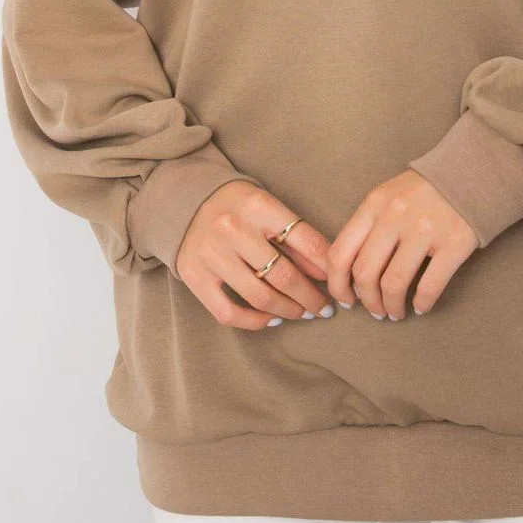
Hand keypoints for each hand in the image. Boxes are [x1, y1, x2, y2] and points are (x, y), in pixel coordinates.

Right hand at [174, 180, 333, 328]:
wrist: (186, 201)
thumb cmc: (238, 207)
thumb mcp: (268, 208)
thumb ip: (295, 238)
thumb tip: (325, 273)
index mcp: (258, 205)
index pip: (304, 240)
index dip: (326, 267)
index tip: (336, 283)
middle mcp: (233, 228)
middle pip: (283, 274)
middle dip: (310, 297)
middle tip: (323, 308)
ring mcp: (211, 254)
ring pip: (260, 296)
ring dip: (288, 311)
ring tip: (302, 313)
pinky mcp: (194, 276)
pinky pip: (228, 312)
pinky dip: (254, 322)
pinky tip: (271, 319)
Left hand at [326, 170, 479, 319]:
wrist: (472, 171)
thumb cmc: (425, 189)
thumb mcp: (388, 195)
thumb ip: (368, 225)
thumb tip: (350, 271)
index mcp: (374, 204)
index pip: (341, 252)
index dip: (337, 284)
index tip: (347, 299)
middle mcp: (395, 216)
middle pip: (365, 273)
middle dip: (367, 301)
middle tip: (375, 311)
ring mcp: (425, 229)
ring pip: (394, 283)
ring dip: (391, 306)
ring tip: (396, 312)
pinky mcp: (453, 243)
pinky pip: (429, 286)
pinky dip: (422, 304)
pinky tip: (421, 308)